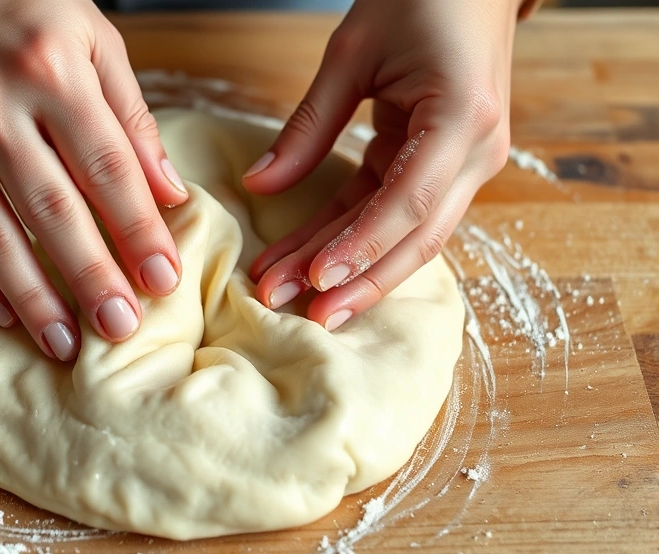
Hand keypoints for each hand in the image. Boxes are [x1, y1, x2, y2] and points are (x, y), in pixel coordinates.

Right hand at [0, 0, 187, 360]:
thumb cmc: (16, 3)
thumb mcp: (90, 36)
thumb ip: (130, 114)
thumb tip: (169, 191)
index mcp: (51, 70)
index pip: (106, 168)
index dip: (138, 230)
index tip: (165, 280)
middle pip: (53, 212)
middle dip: (92, 278)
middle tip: (121, 329)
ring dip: (32, 298)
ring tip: (64, 344)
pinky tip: (2, 314)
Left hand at [242, 0, 516, 329]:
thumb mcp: (353, 55)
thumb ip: (308, 126)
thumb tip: (259, 184)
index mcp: (460, 119)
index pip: (408, 202)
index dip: (360, 246)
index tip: (315, 280)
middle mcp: (476, 151)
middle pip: (416, 237)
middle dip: (357, 280)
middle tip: (300, 315)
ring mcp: (465, 163)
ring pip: (406, 235)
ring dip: (348, 267)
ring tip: (287, 292)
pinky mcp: (441, 164)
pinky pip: (395, 211)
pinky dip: (351, 236)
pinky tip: (306, 258)